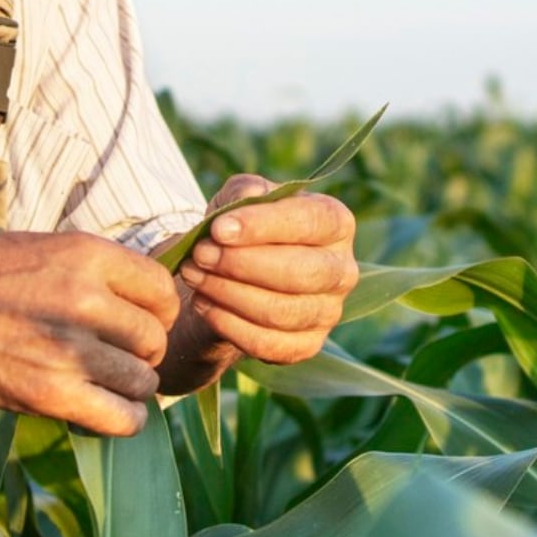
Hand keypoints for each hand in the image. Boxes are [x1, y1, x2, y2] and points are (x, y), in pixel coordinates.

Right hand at [0, 231, 180, 436]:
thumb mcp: (43, 247)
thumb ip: (95, 269)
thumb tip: (147, 298)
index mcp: (86, 254)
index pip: (162, 290)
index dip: (155, 310)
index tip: (136, 321)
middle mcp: (85, 299)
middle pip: (154, 338)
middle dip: (140, 351)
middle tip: (114, 356)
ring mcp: (70, 349)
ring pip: (143, 380)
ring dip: (129, 386)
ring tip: (103, 382)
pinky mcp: (52, 394)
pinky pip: (123, 418)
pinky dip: (124, 419)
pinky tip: (107, 411)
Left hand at [159, 175, 357, 392]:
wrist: (234, 277)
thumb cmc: (244, 229)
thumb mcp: (239, 199)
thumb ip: (245, 191)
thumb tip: (253, 194)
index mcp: (336, 223)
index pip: (310, 222)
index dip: (263, 226)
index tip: (218, 229)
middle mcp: (342, 270)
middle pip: (300, 272)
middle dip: (241, 265)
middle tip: (199, 255)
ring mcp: (329, 312)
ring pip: (281, 312)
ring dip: (228, 294)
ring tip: (194, 276)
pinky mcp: (308, 345)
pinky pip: (270, 344)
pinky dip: (230, 326)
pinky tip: (203, 305)